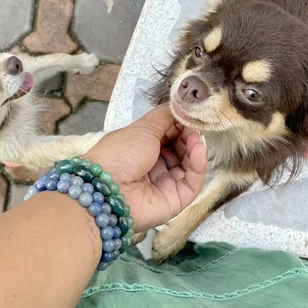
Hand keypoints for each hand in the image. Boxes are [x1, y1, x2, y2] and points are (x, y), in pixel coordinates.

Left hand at [85, 105, 207, 231]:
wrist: (108, 189)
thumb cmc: (120, 153)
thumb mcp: (143, 128)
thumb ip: (164, 116)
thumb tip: (181, 107)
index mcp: (140, 150)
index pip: (168, 137)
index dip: (180, 126)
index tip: (190, 115)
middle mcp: (152, 168)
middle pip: (180, 152)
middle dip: (188, 137)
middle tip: (194, 127)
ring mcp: (163, 185)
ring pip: (188, 166)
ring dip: (195, 149)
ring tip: (196, 137)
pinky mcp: (175, 201)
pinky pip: (192, 183)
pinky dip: (198, 165)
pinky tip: (199, 150)